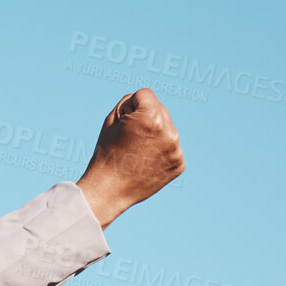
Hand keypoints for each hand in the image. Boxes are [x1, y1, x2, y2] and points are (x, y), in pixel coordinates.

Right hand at [74, 89, 185, 227]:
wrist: (108, 191)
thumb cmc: (106, 154)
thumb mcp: (111, 120)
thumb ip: (131, 104)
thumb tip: (150, 104)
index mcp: (151, 117)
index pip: (145, 94)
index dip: (129, 107)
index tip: (122, 124)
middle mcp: (169, 132)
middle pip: (159, 110)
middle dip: (145, 119)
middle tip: (129, 140)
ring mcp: (176, 150)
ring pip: (166, 129)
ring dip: (154, 135)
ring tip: (137, 152)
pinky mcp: (179, 164)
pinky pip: (171, 147)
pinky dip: (160, 152)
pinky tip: (145, 163)